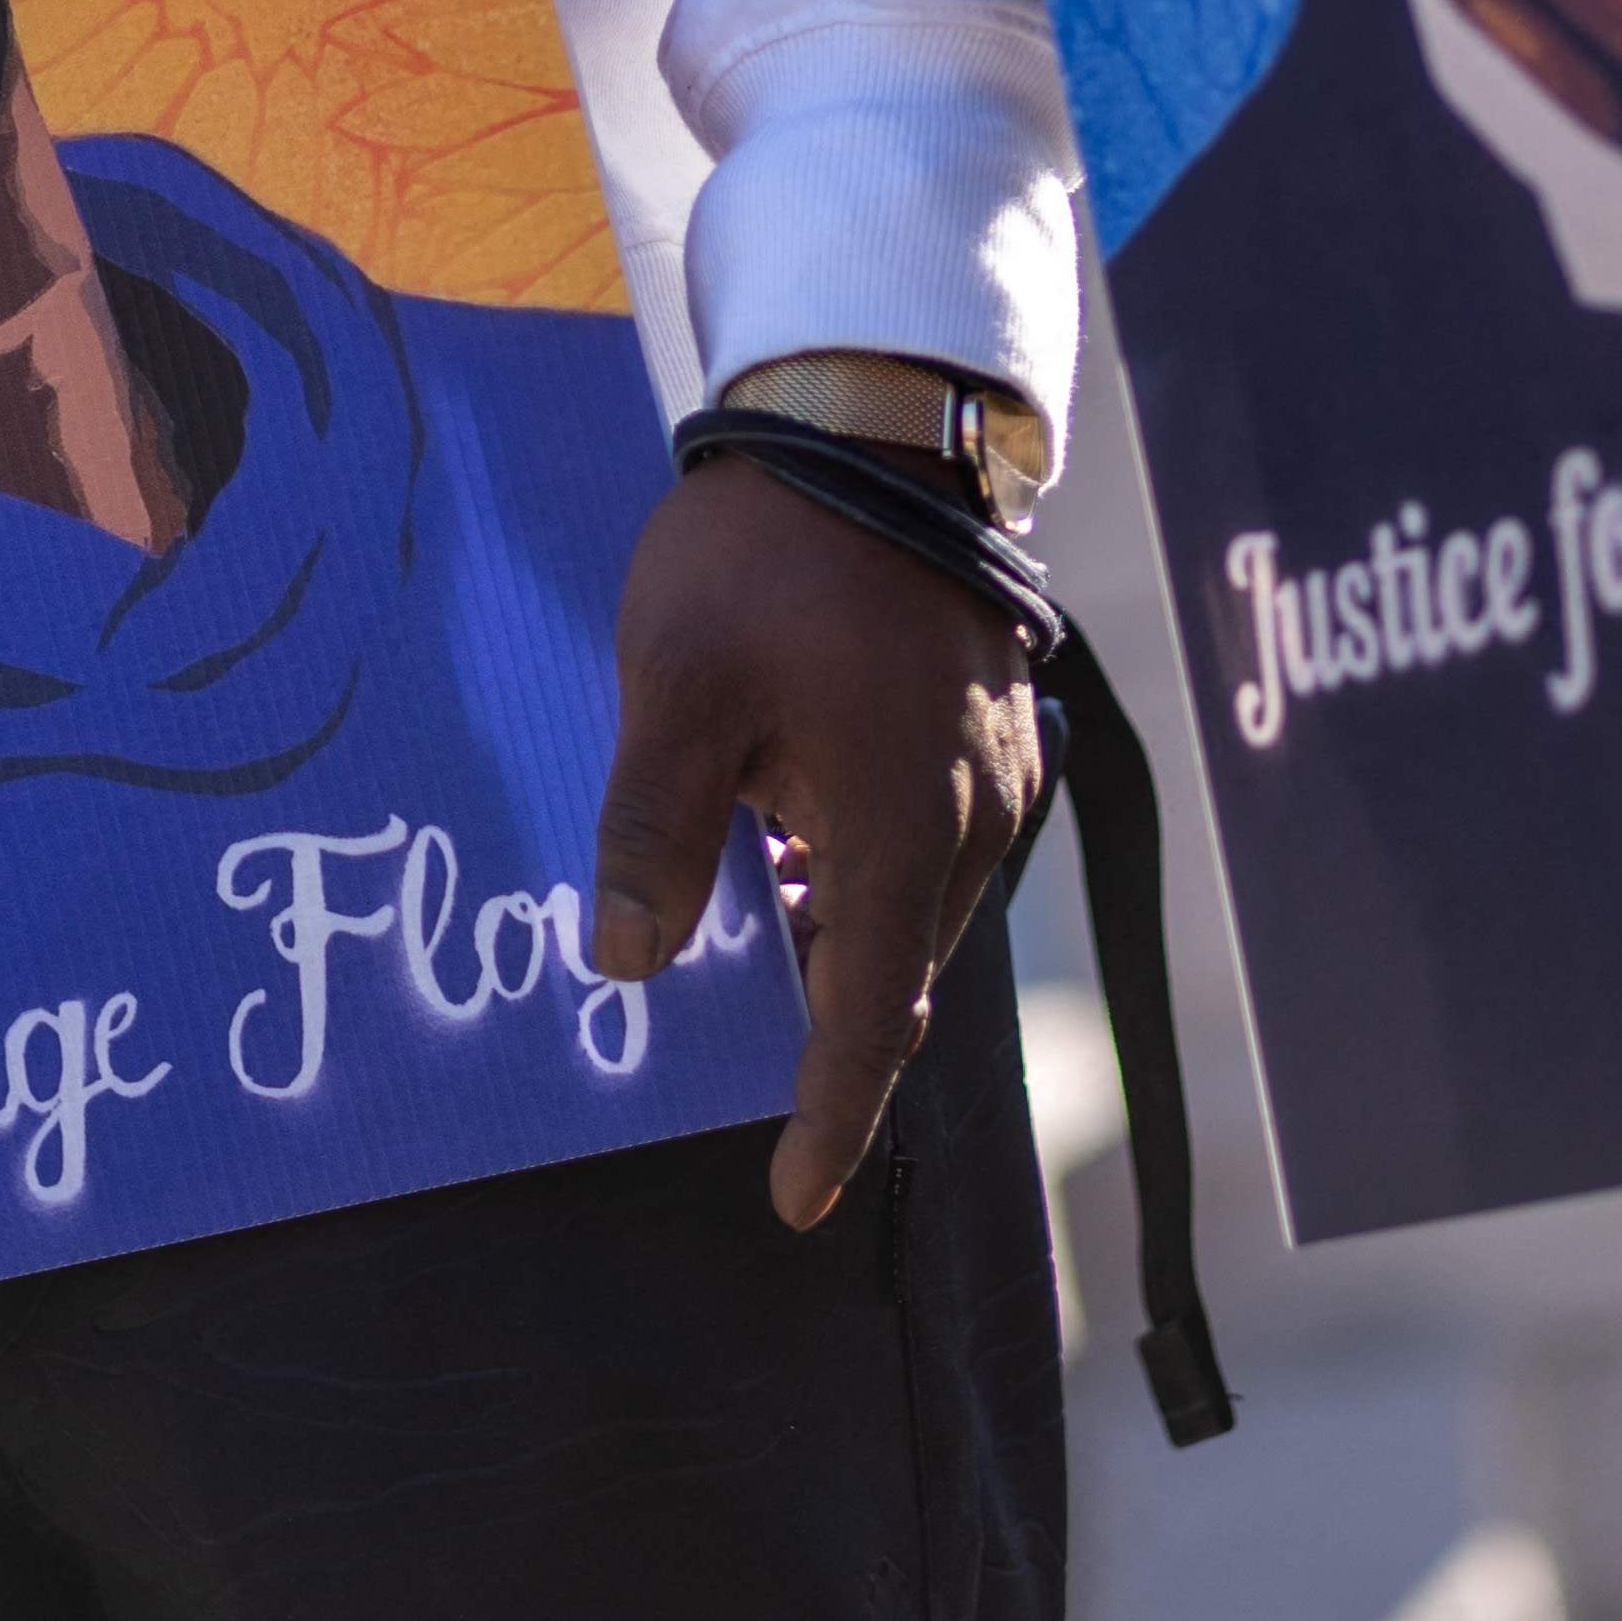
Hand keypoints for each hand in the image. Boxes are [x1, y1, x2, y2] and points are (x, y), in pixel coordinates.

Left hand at [584, 452, 1047, 1229]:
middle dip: (822, 1021)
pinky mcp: (992, 723)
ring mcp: (995, 769)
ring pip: (915, 904)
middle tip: (734, 1048)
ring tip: (744, 912)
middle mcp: (970, 821)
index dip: (829, 1121)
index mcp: (898, 833)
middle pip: (893, 970)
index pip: (865, 1021)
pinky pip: (934, 838)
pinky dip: (868, 866)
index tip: (795, 1199)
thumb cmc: (770, 554)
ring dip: (839, 934)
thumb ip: (652, 836)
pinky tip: (794, 829)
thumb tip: (626, 965)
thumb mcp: (676, 693)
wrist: (875, 420)